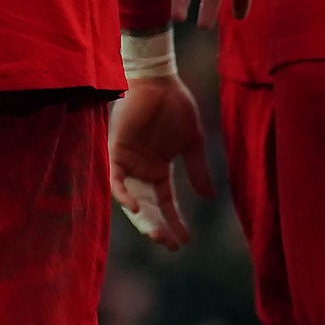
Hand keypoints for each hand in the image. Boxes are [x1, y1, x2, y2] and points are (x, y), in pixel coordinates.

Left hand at [108, 75, 211, 248]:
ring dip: (142, 218)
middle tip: (169, 245)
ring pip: (130, 199)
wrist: (161, 80)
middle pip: (147, 207)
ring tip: (157, 235)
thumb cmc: (175, 106)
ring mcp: (128, 162)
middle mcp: (141, 170)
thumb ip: (197, 170)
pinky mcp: (116, 151)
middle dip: (157, 227)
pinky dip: (123, 195)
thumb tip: (209, 198)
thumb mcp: (192, 142)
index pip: (165, 203)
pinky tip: (137, 209)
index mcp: (158, 170)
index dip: (174, 222)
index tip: (185, 240)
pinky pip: (115, 179)